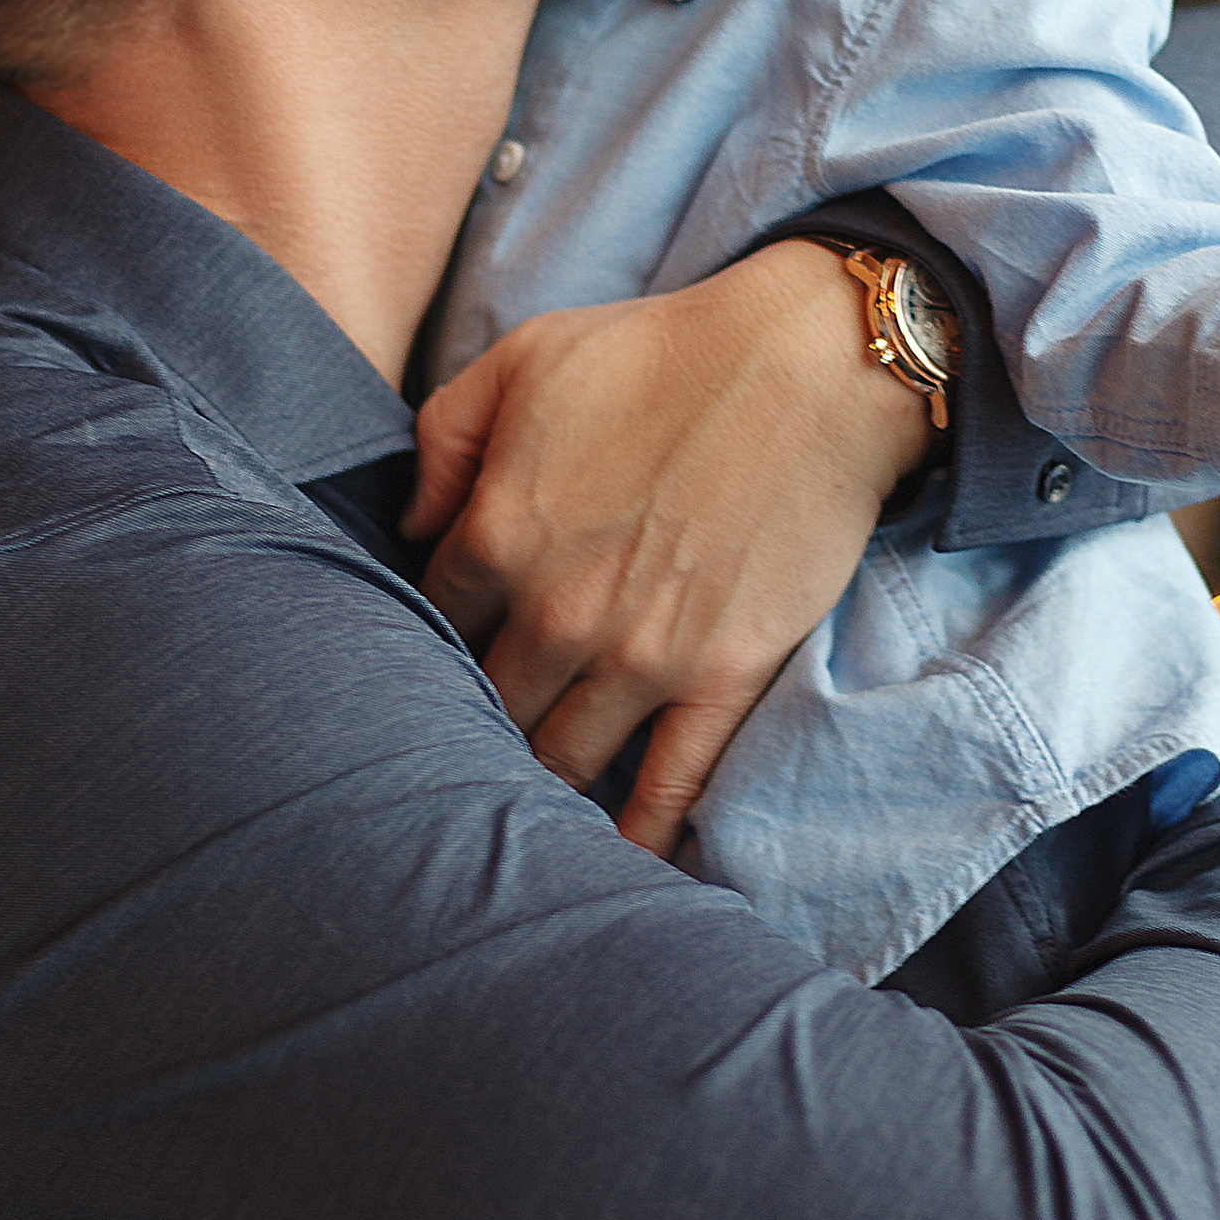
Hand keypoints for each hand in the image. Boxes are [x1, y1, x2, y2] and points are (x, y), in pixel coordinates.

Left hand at [405, 242, 930, 853]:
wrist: (810, 367)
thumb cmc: (660, 353)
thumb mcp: (521, 358)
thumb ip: (441, 438)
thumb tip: (409, 525)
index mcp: (497, 532)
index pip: (430, 622)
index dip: (429, 636)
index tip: (435, 652)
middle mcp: (557, 612)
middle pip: (484, 707)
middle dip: (466, 729)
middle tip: (459, 751)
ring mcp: (641, 657)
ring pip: (559, 759)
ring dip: (534, 787)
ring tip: (517, 815)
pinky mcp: (720, 679)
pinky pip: (667, 785)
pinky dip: (636, 834)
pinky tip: (610, 866)